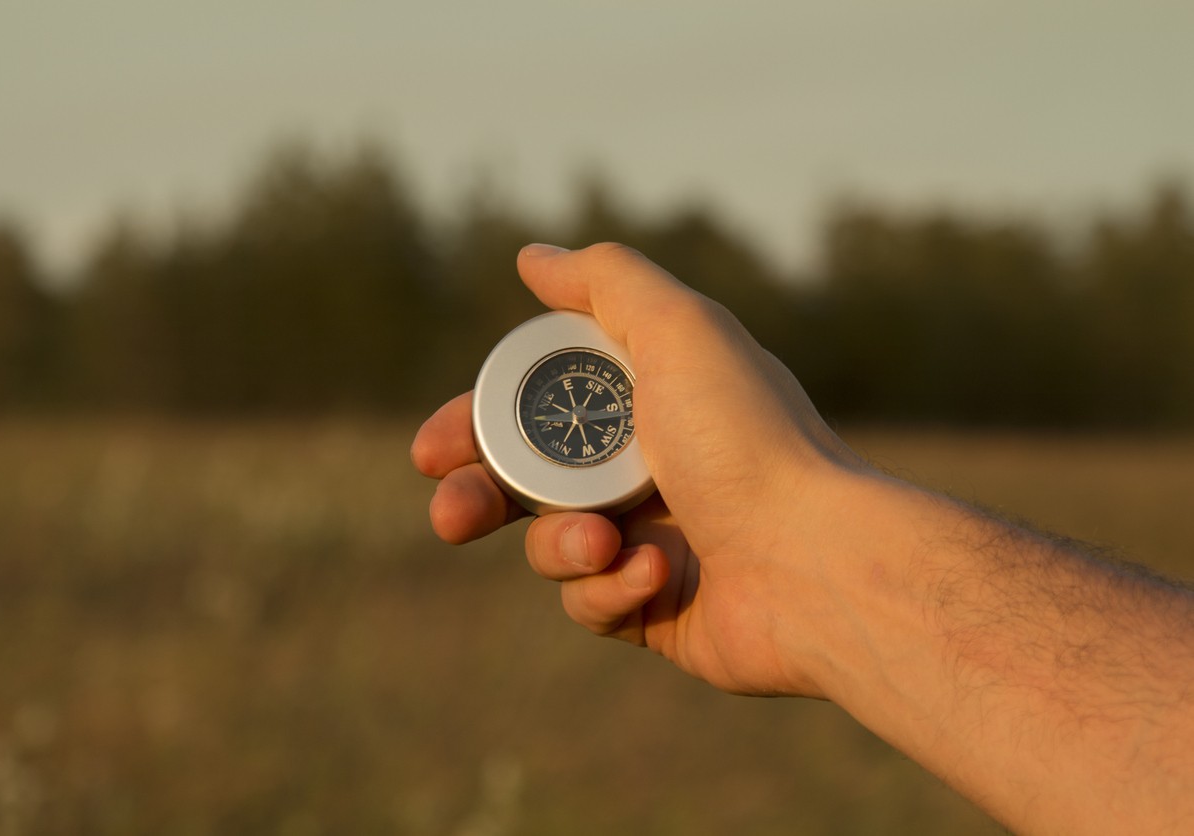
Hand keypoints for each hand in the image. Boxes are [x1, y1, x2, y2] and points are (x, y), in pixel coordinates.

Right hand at [412, 242, 863, 697]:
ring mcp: (647, 541)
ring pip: (550, 548)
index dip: (476, 425)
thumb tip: (532, 256)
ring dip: (562, 545)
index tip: (434, 447)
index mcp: (643, 403)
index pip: (533, 410)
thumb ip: (604, 283)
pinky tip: (661, 575)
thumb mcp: (676, 331)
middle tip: (454, 513)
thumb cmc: (745, 441)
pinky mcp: (654, 609)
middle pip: (522, 485)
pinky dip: (614, 589)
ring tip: (605, 542)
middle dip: (476, 498)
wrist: (817, 560)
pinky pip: (592, 603)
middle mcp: (643, 469)